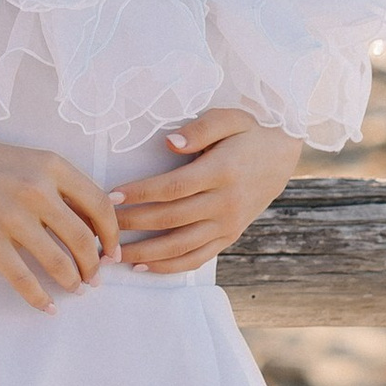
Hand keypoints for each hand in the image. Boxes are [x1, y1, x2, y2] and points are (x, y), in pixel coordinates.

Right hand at [0, 122, 122, 310]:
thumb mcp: (28, 161)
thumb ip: (60, 186)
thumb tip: (95, 220)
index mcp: (52, 166)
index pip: (99, 206)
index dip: (112, 235)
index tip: (112, 253)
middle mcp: (36, 190)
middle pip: (84, 240)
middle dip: (94, 266)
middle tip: (94, 279)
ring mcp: (11, 215)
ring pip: (59, 262)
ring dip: (73, 282)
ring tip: (75, 290)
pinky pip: (22, 277)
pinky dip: (39, 297)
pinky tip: (46, 307)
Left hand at [113, 110, 297, 274]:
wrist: (282, 157)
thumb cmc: (249, 134)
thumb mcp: (230, 118)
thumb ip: (201, 128)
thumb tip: (170, 142)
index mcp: (221, 172)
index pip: (173, 188)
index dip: (141, 194)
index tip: (111, 197)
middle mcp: (225, 203)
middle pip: (171, 219)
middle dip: (133, 224)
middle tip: (102, 226)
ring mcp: (227, 225)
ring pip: (181, 246)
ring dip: (145, 252)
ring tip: (114, 254)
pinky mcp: (229, 237)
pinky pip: (197, 258)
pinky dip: (169, 266)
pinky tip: (143, 266)